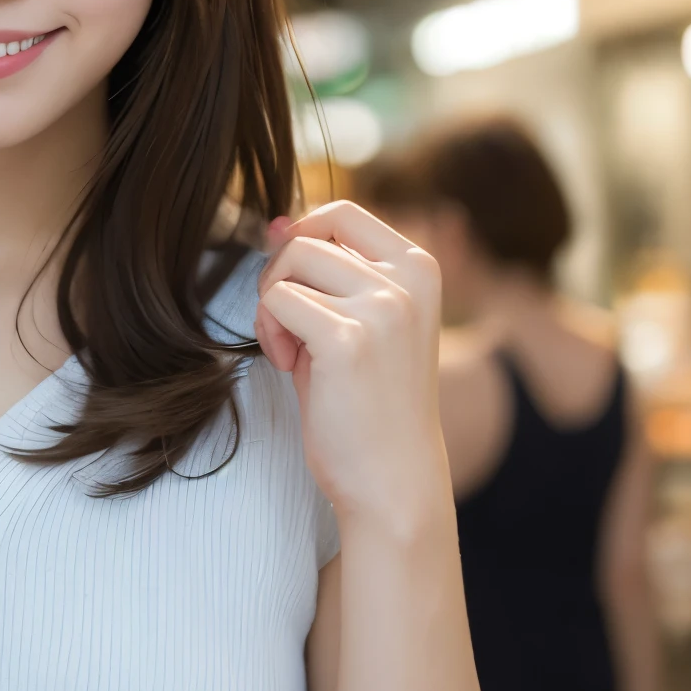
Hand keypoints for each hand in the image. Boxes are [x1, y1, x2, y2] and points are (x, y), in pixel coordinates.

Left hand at [256, 201, 447, 531]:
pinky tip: (291, 368)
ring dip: (272, 306)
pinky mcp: (348, 338)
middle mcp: (409, 279)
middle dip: (279, 278)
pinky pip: (277, 301)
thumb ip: (325, 271)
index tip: (295, 289)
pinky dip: (270, 333)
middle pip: (307, 237)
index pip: (341, 212)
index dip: (300, 240)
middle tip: (287, 328)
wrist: (392, 478)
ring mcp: (383, 306)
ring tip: (292, 352)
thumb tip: (275, 221)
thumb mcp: (358, 321)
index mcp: (420, 266)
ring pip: (289, 264)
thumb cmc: (368, 403)